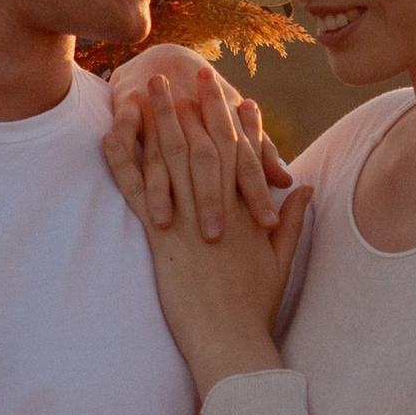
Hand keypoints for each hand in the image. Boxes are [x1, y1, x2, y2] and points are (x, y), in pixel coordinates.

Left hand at [102, 78, 307, 399]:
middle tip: (193, 72)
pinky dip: (125, 158)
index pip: (244, 158)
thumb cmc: (255, 309)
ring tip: (152, 86)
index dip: (242, 126)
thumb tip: (303, 188)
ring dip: (161, 118)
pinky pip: (138, 189)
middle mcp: (219, 208)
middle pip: (207, 144)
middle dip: (201, 106)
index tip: (239, 98)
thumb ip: (293, 222)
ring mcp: (189, 220)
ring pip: (172, 158)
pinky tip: (112, 132)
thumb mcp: (281, 262)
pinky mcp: (161, 238)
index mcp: (248, 214)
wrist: (230, 342)